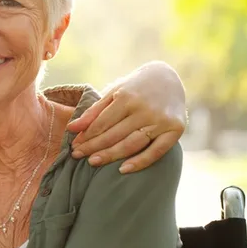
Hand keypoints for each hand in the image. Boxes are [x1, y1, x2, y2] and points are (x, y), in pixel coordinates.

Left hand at [67, 61, 185, 172]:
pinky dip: (140, 162)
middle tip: (77, 156)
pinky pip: (156, 151)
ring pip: (132, 144)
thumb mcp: (114, 92)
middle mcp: (144, 109)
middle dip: (93, 147)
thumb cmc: (135, 87)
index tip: (74, 145)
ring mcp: (161, 120)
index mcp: (127, 97)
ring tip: (92, 162)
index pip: (102, 123)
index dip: (86, 136)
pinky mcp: (175, 130)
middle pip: (114, 135)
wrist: (169, 78)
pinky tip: (123, 169)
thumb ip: (93, 111)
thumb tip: (71, 129)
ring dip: (110, 155)